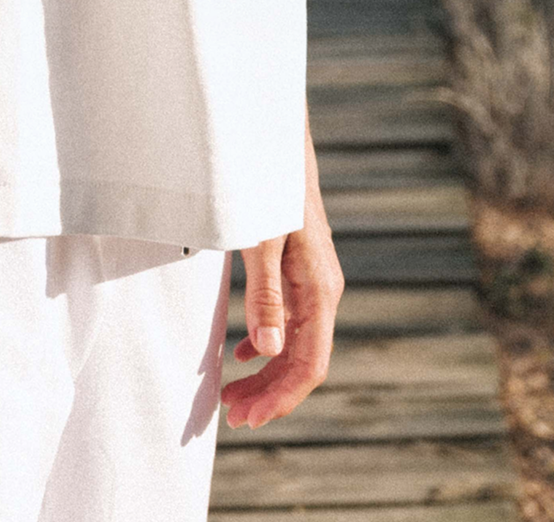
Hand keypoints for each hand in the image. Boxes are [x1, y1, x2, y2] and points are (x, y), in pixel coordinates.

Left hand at [220, 112, 344, 430]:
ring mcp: (311, 277)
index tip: (244, 418)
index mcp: (319, 289)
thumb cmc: (266, 183)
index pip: (308, 365)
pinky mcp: (297, 265)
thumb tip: (266, 352)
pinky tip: (242, 351)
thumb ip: (265, 295)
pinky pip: (288, 319)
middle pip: (303, 361)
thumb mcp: (260, 238)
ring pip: (295, 342)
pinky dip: (265, 343)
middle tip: (231, 415)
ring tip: (231, 393)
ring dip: (266, 372)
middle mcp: (322, 288)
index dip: (278, 398)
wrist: (273, 134)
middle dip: (269, 393)